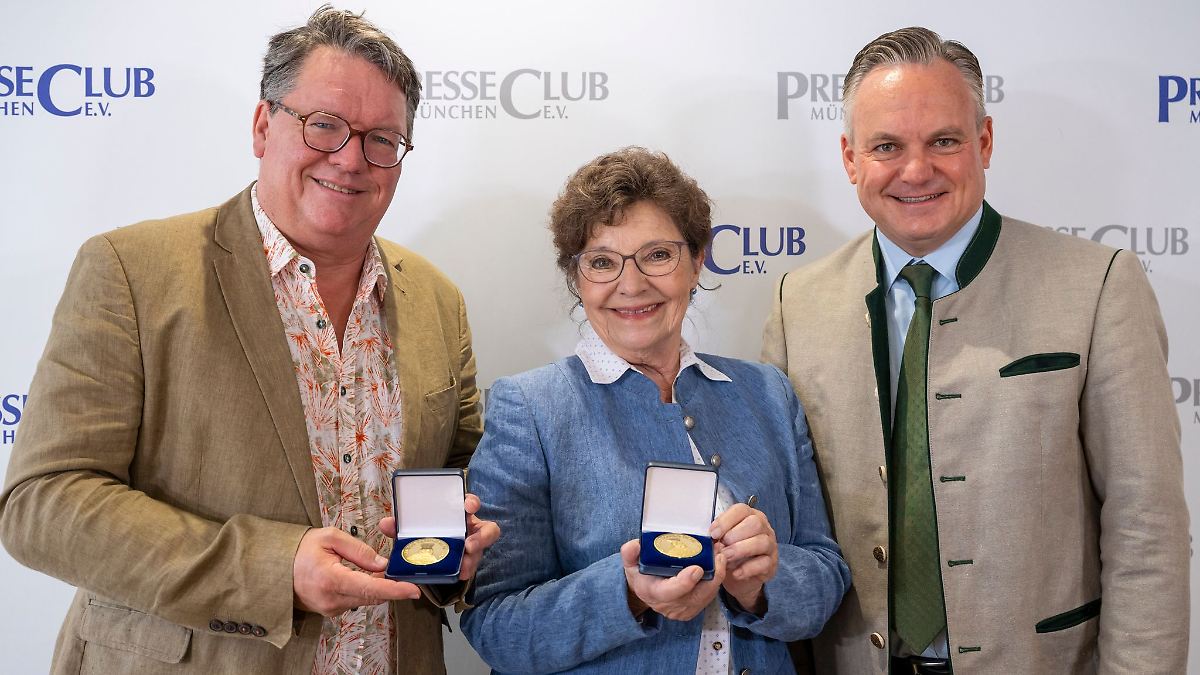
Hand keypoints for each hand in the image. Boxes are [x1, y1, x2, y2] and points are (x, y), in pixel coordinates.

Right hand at [293, 527, 420, 616]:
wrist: (276, 568)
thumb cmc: (301, 551)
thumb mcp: (330, 538)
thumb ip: (359, 550)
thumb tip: (381, 564)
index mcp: (331, 579)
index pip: (370, 588)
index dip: (395, 590)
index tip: (412, 590)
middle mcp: (331, 599)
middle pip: (373, 596)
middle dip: (389, 584)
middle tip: (397, 569)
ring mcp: (330, 608)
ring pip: (366, 599)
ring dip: (374, 586)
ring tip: (367, 567)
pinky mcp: (331, 611)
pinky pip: (355, 600)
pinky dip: (362, 590)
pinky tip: (356, 576)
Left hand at [379, 493, 499, 580]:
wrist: (428, 552)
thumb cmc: (427, 532)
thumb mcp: (413, 527)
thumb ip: (400, 525)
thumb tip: (386, 524)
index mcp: (458, 513)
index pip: (470, 502)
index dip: (472, 502)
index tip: (467, 506)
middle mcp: (470, 528)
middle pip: (487, 529)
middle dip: (481, 537)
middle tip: (469, 546)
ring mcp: (472, 546)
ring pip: (481, 551)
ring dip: (473, 559)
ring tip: (463, 568)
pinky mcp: (469, 561)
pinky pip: (472, 566)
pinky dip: (465, 570)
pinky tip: (458, 576)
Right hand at [620, 539, 724, 621]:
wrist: (647, 592)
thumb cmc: (641, 575)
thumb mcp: (630, 563)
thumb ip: (630, 553)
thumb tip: (635, 545)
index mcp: (654, 593)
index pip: (671, 592)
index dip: (685, 582)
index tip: (697, 568)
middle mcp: (671, 605)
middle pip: (696, 595)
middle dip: (711, 575)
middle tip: (717, 553)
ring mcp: (684, 610)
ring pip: (707, 595)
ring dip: (717, 575)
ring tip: (720, 553)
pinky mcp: (695, 609)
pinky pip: (710, 595)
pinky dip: (716, 580)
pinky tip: (718, 563)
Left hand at [710, 503, 777, 613]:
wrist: (738, 576)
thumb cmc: (729, 552)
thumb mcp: (721, 541)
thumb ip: (717, 536)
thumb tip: (709, 539)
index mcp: (749, 516)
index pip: (741, 510)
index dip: (726, 520)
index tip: (713, 533)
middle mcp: (763, 528)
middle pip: (755, 523)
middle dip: (734, 535)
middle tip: (721, 546)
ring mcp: (770, 545)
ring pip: (761, 542)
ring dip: (740, 550)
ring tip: (726, 558)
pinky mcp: (772, 564)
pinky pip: (764, 563)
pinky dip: (747, 569)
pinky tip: (735, 573)